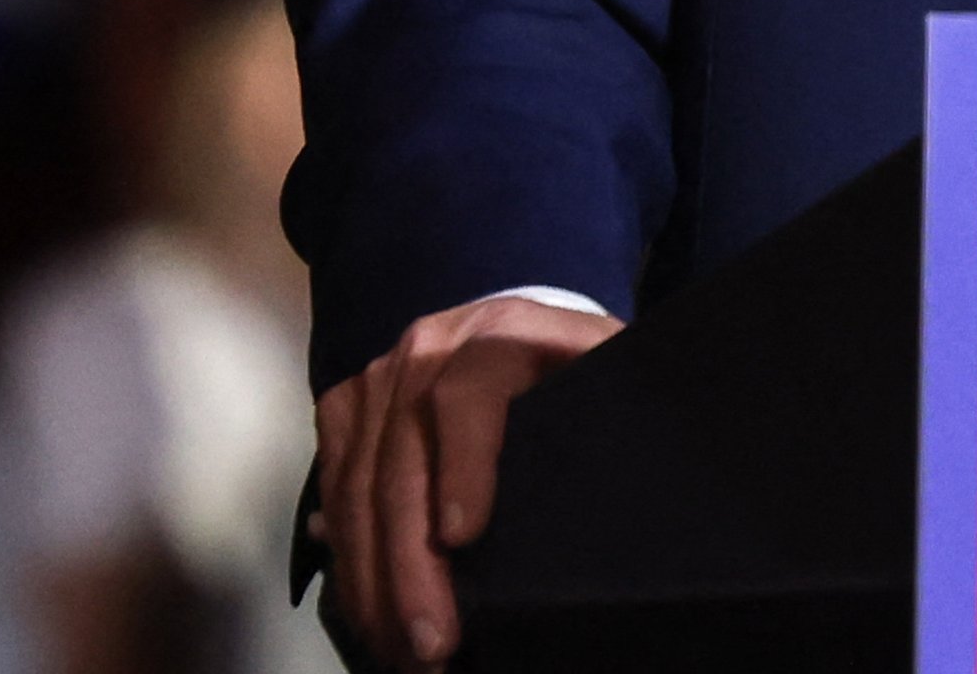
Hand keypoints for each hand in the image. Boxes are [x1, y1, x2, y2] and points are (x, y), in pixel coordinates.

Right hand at [314, 294, 622, 667]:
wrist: (520, 334)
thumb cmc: (576, 373)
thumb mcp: (609, 379)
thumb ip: (615, 412)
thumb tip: (642, 486)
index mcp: (504, 334)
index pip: (468, 393)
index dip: (463, 464)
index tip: (463, 537)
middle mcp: (430, 348)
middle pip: (403, 457)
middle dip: (410, 563)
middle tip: (432, 644)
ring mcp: (380, 378)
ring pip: (356, 486)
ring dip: (373, 579)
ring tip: (401, 650)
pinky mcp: (347, 410)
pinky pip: (334, 491)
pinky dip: (349, 560)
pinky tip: (372, 613)